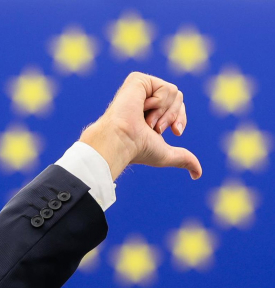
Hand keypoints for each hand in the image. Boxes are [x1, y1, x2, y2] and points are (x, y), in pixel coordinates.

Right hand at [79, 72, 201, 180]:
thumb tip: (198, 174)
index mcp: (149, 112)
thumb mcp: (165, 155)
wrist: (122, 142)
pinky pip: (165, 86)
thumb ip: (183, 159)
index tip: (175, 132)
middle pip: (179, 98)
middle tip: (155, 128)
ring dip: (164, 112)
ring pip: (174, 92)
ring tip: (146, 121)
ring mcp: (140, 88)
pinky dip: (159, 102)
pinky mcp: (137, 80)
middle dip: (172, 117)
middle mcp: (144, 98)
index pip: (178, 106)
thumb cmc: (138, 150)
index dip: (180, 119)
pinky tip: (142, 109)